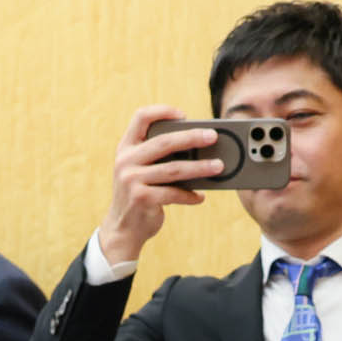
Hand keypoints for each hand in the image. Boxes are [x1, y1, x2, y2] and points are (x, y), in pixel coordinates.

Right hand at [98, 105, 222, 267]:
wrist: (122, 229)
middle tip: (213, 137)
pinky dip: (190, 195)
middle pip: (164, 142)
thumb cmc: (140, 195)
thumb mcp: (141, 171)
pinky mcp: (141, 199)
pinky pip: (173, 193)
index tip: (184, 115)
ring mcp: (131, 180)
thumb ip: (158, 157)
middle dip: (192, 137)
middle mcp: (125, 161)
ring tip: (218, 166)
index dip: (163, 111)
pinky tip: (201, 197)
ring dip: (200, 167)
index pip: (141, 117)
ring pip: (173, 169)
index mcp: (126, 148)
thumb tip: (198, 148)